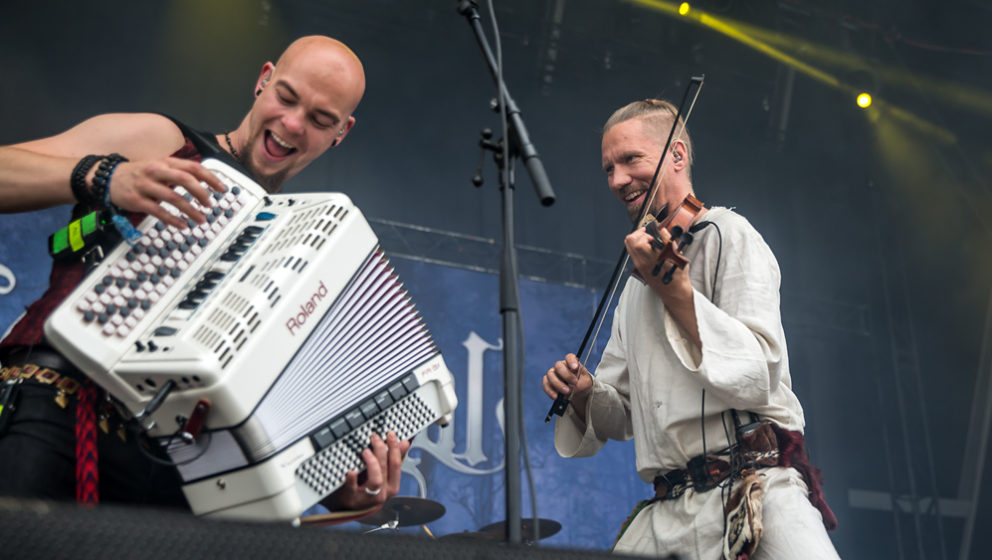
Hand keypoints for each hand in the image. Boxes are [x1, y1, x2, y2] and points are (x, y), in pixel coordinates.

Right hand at [100, 157, 226, 228]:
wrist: (107, 177)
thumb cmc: (138, 174)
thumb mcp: (159, 167)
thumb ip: (179, 173)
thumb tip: (203, 181)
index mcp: (165, 162)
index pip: (193, 167)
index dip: (210, 178)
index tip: (222, 189)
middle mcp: (156, 172)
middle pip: (185, 179)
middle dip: (202, 193)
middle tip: (210, 204)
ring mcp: (146, 186)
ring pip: (173, 198)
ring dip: (190, 210)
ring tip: (201, 219)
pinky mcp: (137, 200)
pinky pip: (159, 212)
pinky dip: (173, 220)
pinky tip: (182, 225)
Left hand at [323, 431, 410, 510]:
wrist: (345, 506)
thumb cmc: (365, 488)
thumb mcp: (381, 474)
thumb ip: (392, 459)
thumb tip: (405, 442)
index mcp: (392, 486)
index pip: (397, 464)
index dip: (394, 448)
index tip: (390, 434)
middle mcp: (382, 494)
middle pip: (386, 469)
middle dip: (382, 450)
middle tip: (374, 438)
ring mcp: (367, 498)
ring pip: (376, 480)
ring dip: (372, 463)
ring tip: (365, 451)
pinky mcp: (351, 499)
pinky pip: (352, 489)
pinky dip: (352, 480)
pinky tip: (350, 471)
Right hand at [542, 353, 592, 414]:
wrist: (578, 393)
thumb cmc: (582, 384)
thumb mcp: (586, 383)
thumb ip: (581, 384)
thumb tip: (571, 387)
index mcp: (571, 363)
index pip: (569, 357)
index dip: (571, 361)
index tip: (575, 368)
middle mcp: (561, 366)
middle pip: (558, 366)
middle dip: (566, 375)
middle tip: (574, 383)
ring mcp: (553, 374)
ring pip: (550, 375)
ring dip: (558, 384)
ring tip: (566, 392)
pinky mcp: (548, 382)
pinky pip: (545, 384)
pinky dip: (550, 391)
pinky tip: (556, 396)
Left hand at [625, 227, 700, 348]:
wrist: (674, 292)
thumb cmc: (677, 276)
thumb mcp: (677, 256)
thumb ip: (668, 242)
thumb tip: (663, 230)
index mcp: (650, 258)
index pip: (636, 240)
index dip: (645, 232)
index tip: (653, 232)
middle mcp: (641, 261)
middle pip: (629, 241)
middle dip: (638, 234)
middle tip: (649, 234)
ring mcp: (639, 265)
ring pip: (630, 246)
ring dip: (638, 240)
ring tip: (650, 241)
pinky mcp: (639, 268)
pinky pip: (633, 253)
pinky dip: (639, 247)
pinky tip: (650, 249)